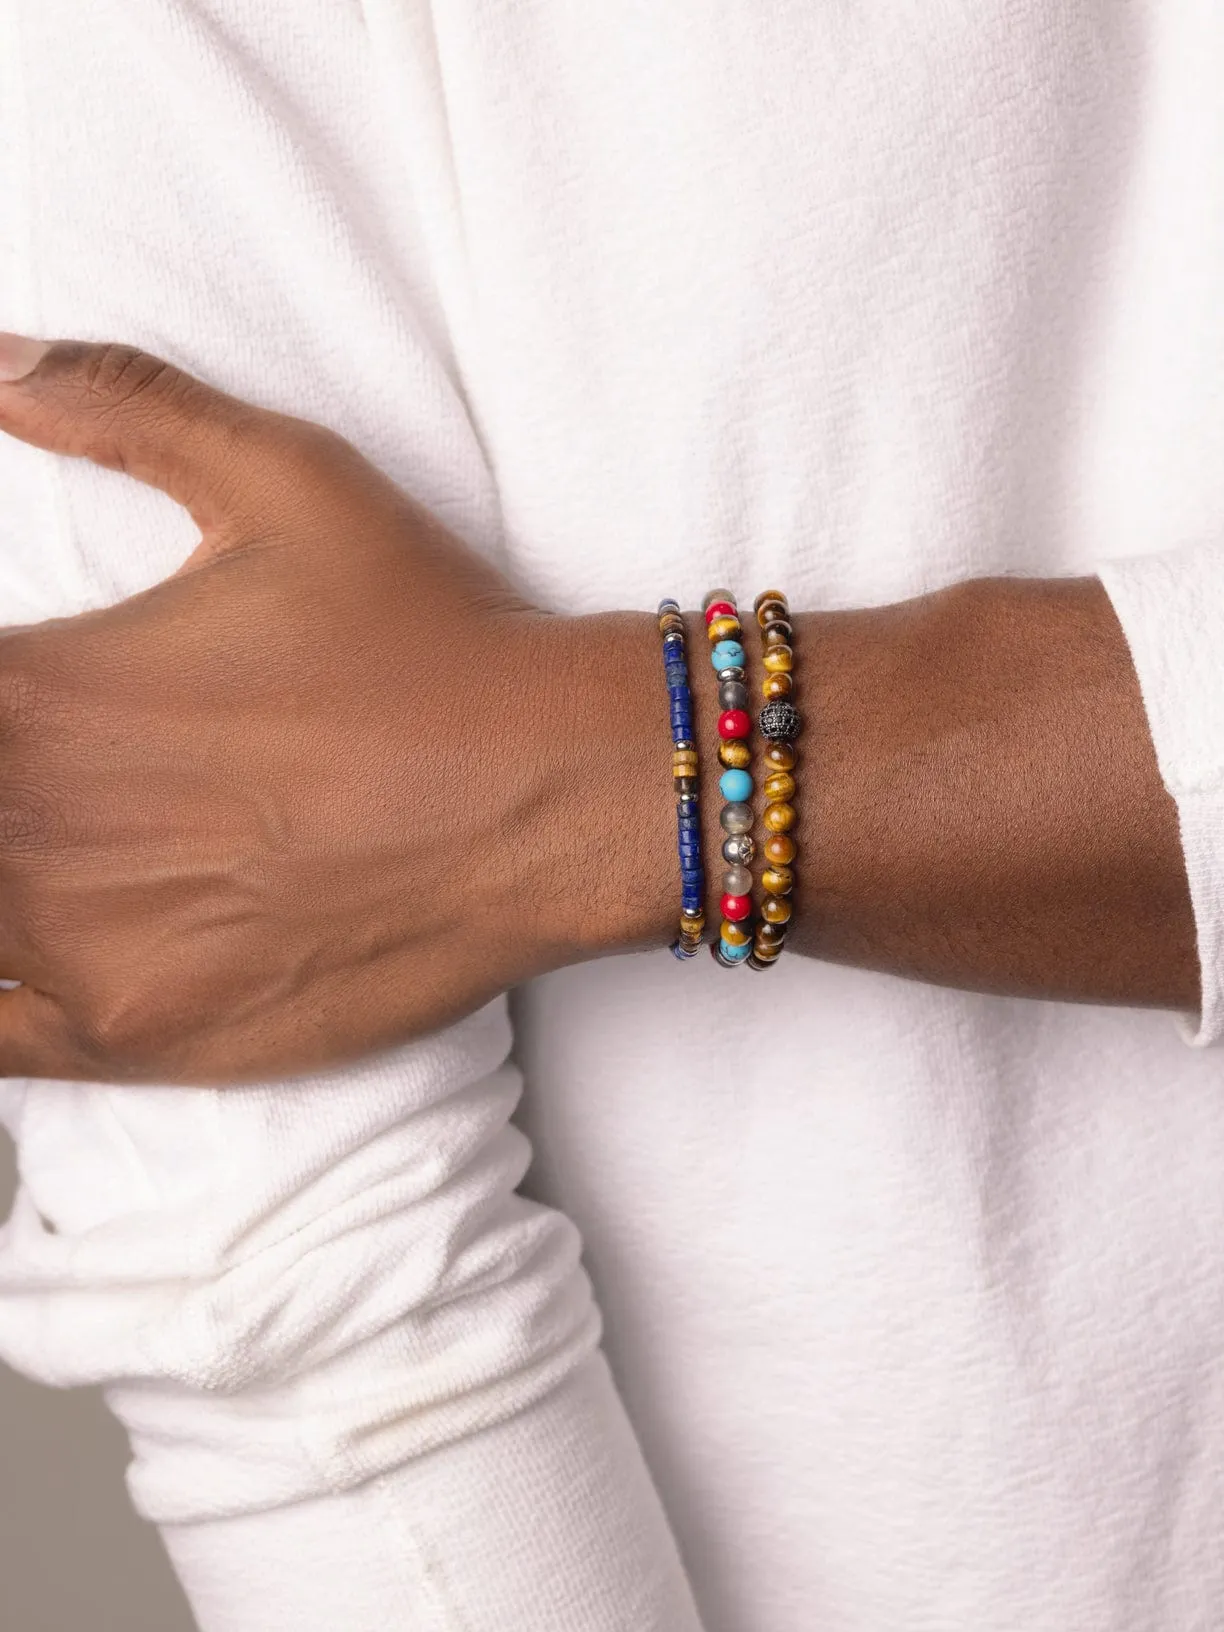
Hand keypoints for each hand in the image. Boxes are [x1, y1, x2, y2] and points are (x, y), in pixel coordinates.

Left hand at [0, 339, 667, 1083]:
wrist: (555, 793)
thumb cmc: (428, 639)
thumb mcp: (285, 482)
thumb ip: (121, 406)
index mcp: (35, 692)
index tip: (28, 710)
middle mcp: (30, 829)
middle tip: (62, 777)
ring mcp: (75, 951)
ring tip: (55, 848)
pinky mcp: (136, 1037)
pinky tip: (28, 952)